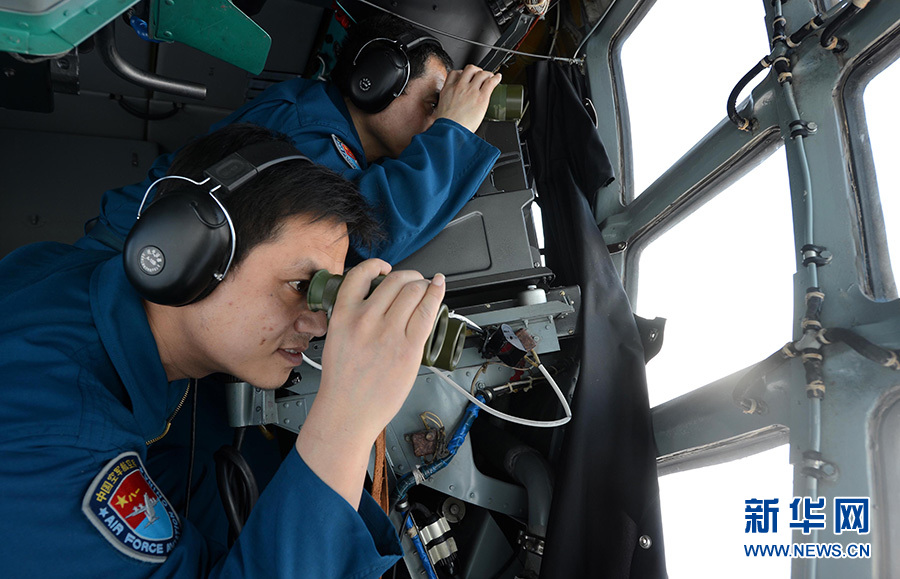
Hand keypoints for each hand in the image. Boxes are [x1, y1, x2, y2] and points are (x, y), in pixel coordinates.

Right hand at [295, 259, 444, 505]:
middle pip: (395, 280)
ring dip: (424, 285)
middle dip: (408, 277)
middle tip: (413, 282)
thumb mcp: (337, 338)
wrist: (348, 412)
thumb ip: (355, 317)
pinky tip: (439, 288)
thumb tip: (380, 301)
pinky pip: (427, 311)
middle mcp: (366, 319)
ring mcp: (389, 333)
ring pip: (414, 291)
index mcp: (344, 315)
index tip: (384, 268)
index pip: (360, 275)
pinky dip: (436, 294)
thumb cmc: (343, 382)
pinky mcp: (409, 348)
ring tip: (427, 288)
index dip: (376, 266)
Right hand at [435, 65, 502, 132]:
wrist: (451, 130)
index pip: (455, 73)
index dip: (462, 73)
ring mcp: (471, 90)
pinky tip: (498, 78)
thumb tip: (447, 109)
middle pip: (470, 69)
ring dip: (487, 74)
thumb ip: (445, 104)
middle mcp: (460, 86)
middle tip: (479, 76)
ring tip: (490, 77)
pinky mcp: (481, 97)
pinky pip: (491, 82)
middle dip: (476, 71)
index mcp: (448, 89)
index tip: (465, 76)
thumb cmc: (446, 125)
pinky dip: (496, 78)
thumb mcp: (440, 110)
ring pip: (481, 73)